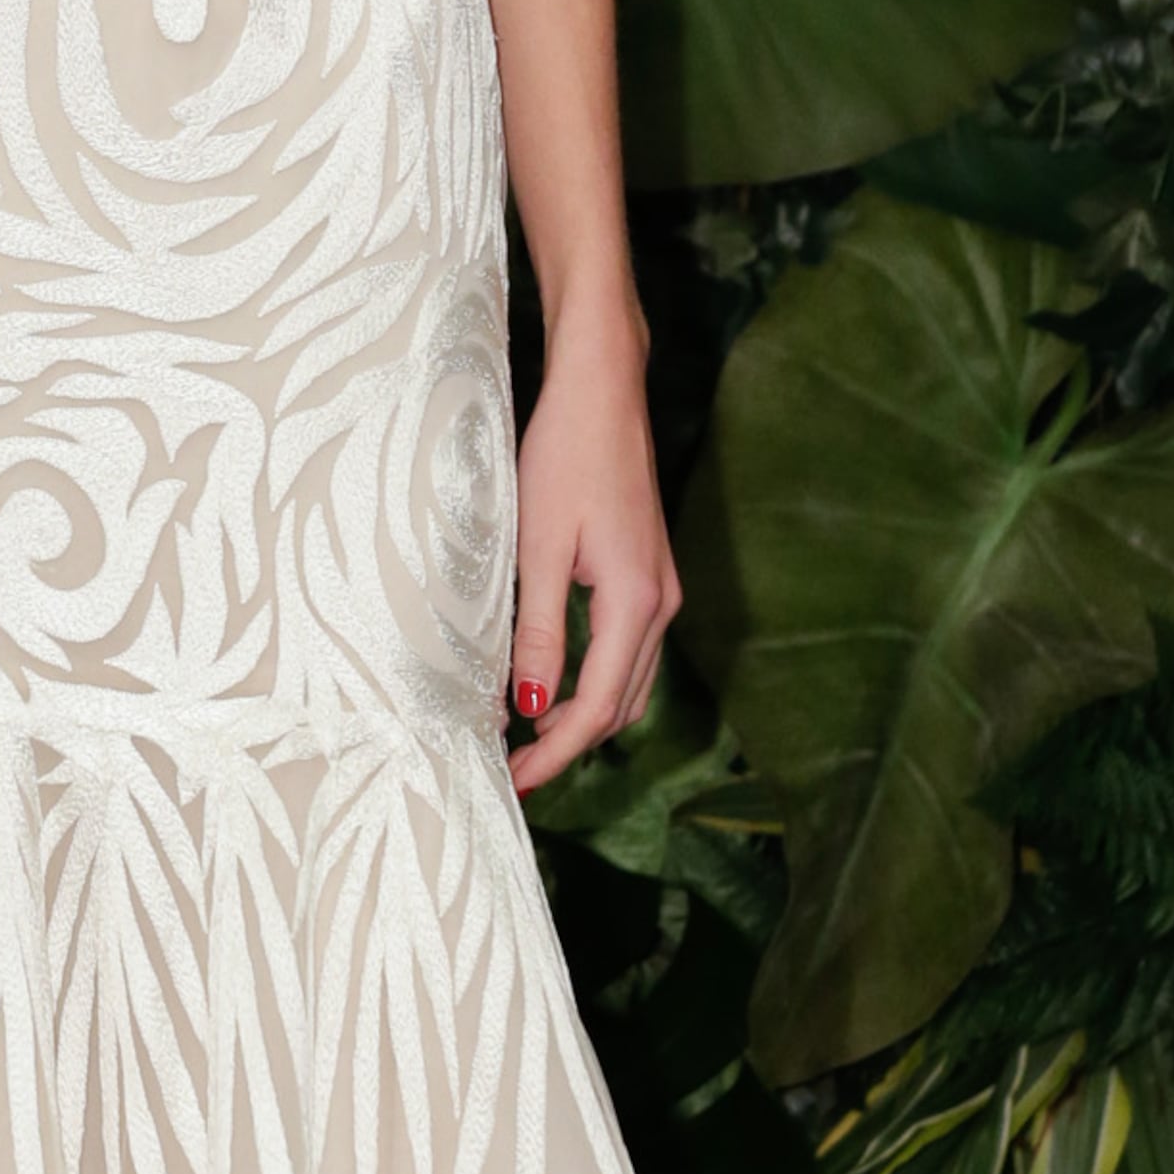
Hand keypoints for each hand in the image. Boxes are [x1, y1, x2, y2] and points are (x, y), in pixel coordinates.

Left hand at [506, 301, 678, 795]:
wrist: (602, 391)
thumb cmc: (564, 455)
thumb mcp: (536, 547)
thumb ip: (536, 632)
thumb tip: (526, 707)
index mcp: (635, 603)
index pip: (597, 708)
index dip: (554, 754)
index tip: (514, 782)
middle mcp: (661, 604)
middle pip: (621, 707)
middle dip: (568, 744)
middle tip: (511, 769)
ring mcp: (662, 590)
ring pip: (628, 684)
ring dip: (582, 716)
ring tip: (522, 737)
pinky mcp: (651, 576)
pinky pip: (628, 653)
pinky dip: (594, 682)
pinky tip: (550, 684)